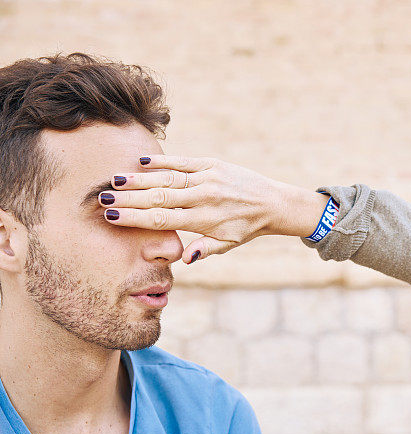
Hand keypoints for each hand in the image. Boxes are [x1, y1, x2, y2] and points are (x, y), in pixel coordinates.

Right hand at [99, 155, 328, 263]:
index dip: (136, 218)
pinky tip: (143, 163)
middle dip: (129, 199)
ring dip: (140, 180)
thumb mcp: (227, 244)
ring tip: (115, 181)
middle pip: (159, 198)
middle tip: (102, 198)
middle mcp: (205, 198)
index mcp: (205, 220)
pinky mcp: (214, 164)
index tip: (112, 216)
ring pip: (168, 179)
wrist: (273, 203)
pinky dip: (164, 161)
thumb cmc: (246, 227)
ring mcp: (208, 179)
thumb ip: (204, 249)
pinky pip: (184, 162)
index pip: (163, 220)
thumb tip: (183, 259)